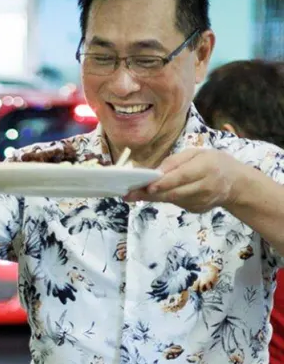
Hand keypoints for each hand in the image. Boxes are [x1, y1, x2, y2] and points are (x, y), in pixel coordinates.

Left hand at [124, 149, 244, 212]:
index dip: (165, 183)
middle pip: (174, 193)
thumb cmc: (212, 162)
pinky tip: (151, 195)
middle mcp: (205, 186)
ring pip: (173, 200)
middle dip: (150, 194)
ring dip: (152, 198)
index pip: (183, 176)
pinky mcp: (197, 209)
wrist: (234, 183)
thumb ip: (176, 161)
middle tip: (128, 194)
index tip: (147, 186)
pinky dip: (164, 199)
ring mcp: (201, 201)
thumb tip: (156, 172)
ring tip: (132, 195)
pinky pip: (177, 203)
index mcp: (207, 167)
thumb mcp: (198, 153)